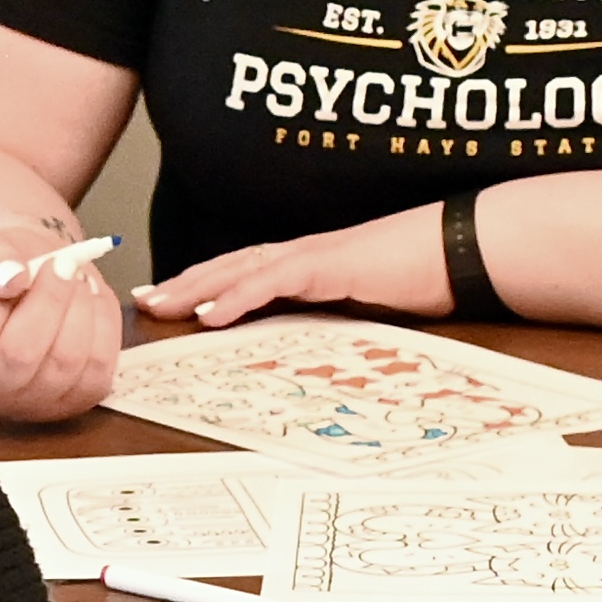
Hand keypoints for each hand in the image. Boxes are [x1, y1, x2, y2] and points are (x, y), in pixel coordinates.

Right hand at [0, 221, 130, 423]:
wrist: (32, 281)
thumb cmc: (2, 270)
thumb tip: (12, 278)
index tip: (23, 270)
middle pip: (19, 354)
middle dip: (50, 300)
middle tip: (63, 264)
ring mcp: (28, 403)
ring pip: (64, 360)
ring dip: (80, 308)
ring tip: (76, 278)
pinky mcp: (73, 402)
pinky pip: (98, 366)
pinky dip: (102, 324)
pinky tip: (90, 302)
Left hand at [131, 208, 442, 332]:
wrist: (459, 250)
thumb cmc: (422, 278)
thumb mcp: (368, 306)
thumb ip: (335, 318)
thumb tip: (314, 351)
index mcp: (309, 265)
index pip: (242, 272)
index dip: (202, 283)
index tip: (167, 300)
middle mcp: (301, 255)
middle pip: (227, 267)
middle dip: (182, 283)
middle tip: (142, 300)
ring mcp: (312, 256)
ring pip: (238, 270)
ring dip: (195, 288)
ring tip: (158, 305)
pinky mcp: (326, 265)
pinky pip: (271, 281)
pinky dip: (235, 297)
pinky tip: (208, 314)